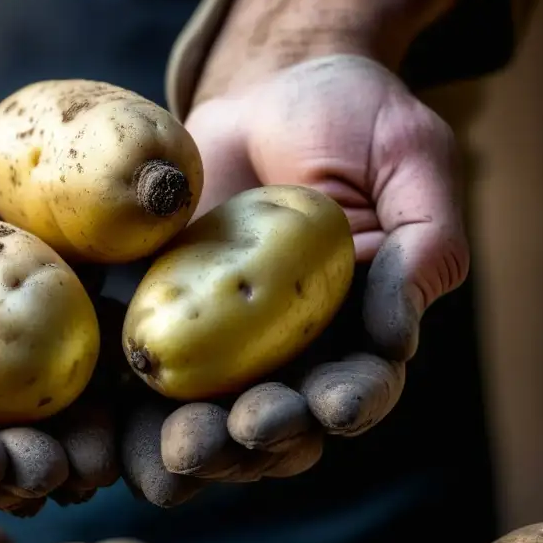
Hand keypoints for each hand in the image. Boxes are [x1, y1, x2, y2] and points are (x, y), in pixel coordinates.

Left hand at [132, 0, 469, 496]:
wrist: (262, 92)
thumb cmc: (351, 119)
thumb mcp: (409, 159)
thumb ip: (426, 240)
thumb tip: (399, 332)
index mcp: (363, 326)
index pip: (363, 380)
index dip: (352, 400)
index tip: (331, 405)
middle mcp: (294, 350)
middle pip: (282, 417)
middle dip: (266, 436)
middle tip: (245, 432)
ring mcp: (224, 343)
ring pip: (212, 414)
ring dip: (199, 441)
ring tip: (181, 450)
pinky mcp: (167, 322)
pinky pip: (147, 372)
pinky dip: (131, 411)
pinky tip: (115, 432)